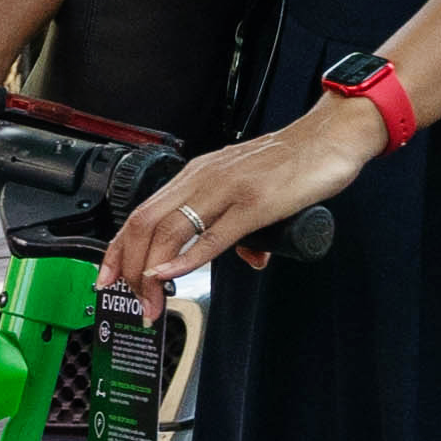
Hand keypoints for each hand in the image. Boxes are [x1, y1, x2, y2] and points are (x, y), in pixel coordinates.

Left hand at [104, 105, 375, 303]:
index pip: (142, 213)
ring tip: (153, 302)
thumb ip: (241, 224)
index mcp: (197, 175)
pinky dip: (185, 258)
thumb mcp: (253, 193)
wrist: (331, 137)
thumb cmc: (294, 162)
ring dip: (153, 273)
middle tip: (135, 302)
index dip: (118, 249)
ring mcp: (226, 189)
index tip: (109, 278)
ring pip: (170, 231)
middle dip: (130, 269)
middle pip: (145, 224)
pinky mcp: (253, 203)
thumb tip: (247, 257)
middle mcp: (203, 178)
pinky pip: (211, 234)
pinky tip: (172, 275)